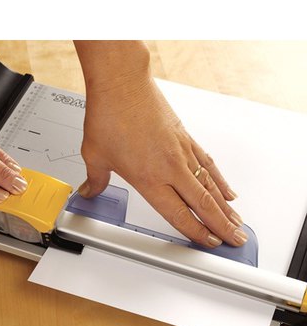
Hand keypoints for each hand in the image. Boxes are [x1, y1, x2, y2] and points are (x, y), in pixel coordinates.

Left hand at [78, 75, 247, 247]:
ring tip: (236, 221)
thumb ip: (95, 180)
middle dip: (221, 226)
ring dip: (225, 207)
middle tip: (235, 240)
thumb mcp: (95, 155)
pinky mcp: (186, 138)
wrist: (122, 83)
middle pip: (202, 203)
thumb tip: (88, 191)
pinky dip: (219, 180)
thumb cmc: (109, 115)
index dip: (196, 231)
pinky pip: (208, 164)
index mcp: (148, 178)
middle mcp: (170, 167)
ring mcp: (182, 152)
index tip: (208, 242)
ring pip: (210, 186)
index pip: (178, 214)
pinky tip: (227, 190)